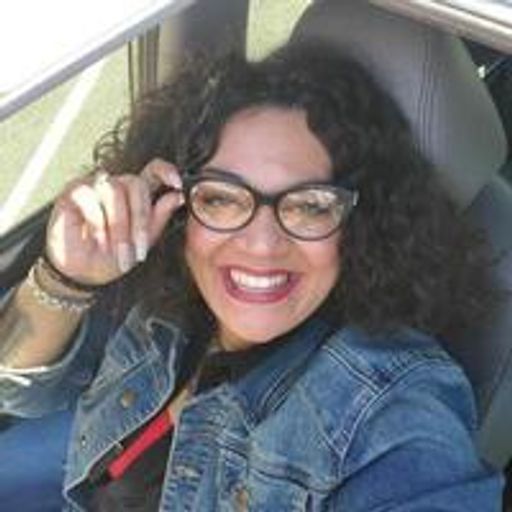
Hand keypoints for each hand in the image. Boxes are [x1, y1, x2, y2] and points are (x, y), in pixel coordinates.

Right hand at [45, 159, 183, 285]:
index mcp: (136, 193)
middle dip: (140, 220)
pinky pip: (89, 198)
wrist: (83, 272)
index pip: (153, 170)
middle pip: (135, 184)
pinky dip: (97, 223)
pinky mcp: (72, 192)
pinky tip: (99, 240)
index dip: (165, 171)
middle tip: (140, 249)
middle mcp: (116, 184)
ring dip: (119, 226)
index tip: (178, 184)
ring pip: (114, 191)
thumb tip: (177, 197)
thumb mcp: (143, 241)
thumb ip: (159, 217)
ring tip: (119, 251)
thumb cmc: (113, 255)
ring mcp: (94, 185)